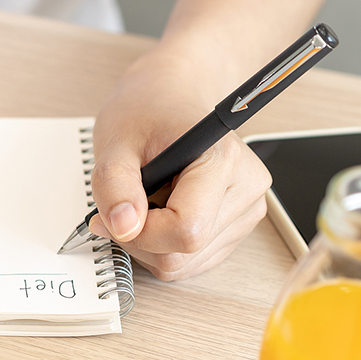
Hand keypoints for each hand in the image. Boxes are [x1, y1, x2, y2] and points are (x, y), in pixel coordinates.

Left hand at [89, 54, 270, 280]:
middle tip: (123, 203)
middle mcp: (247, 188)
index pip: (187, 230)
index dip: (142, 233)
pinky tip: (157, 210)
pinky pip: (192, 261)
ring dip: (150, 244)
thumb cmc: (148, 110)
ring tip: (144, 199)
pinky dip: (163, 246)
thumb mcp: (116, 140)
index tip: (114, 214)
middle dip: (140, 239)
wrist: (173, 96)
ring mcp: (247, 210)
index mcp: (223, 160)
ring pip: (186, 264)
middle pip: (186, 252)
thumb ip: (114, 185)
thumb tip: (123, 227)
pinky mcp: (237, 225)